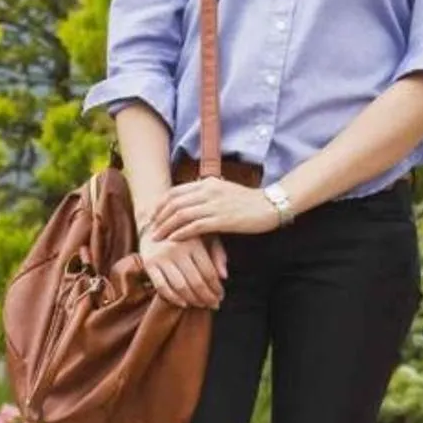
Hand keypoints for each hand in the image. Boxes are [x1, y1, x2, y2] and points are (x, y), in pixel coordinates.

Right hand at [138, 234, 228, 309]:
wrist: (154, 222)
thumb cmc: (186, 233)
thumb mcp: (205, 236)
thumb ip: (217, 254)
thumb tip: (224, 277)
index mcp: (194, 243)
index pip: (209, 272)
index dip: (216, 288)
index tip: (221, 296)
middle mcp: (177, 250)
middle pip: (196, 282)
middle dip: (207, 297)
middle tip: (214, 305)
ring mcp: (161, 257)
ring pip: (180, 286)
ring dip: (193, 300)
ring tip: (202, 305)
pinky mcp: (148, 264)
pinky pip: (161, 286)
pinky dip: (173, 298)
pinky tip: (183, 303)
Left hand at [148, 178, 282, 242]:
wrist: (270, 205)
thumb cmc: (249, 200)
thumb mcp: (225, 189)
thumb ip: (207, 191)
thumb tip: (190, 199)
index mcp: (207, 183)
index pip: (175, 191)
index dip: (160, 204)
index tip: (154, 215)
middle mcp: (208, 191)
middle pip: (174, 203)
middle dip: (159, 217)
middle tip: (151, 229)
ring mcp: (215, 205)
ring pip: (181, 215)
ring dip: (166, 227)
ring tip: (158, 237)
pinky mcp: (223, 220)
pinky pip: (195, 226)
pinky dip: (181, 233)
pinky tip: (174, 240)